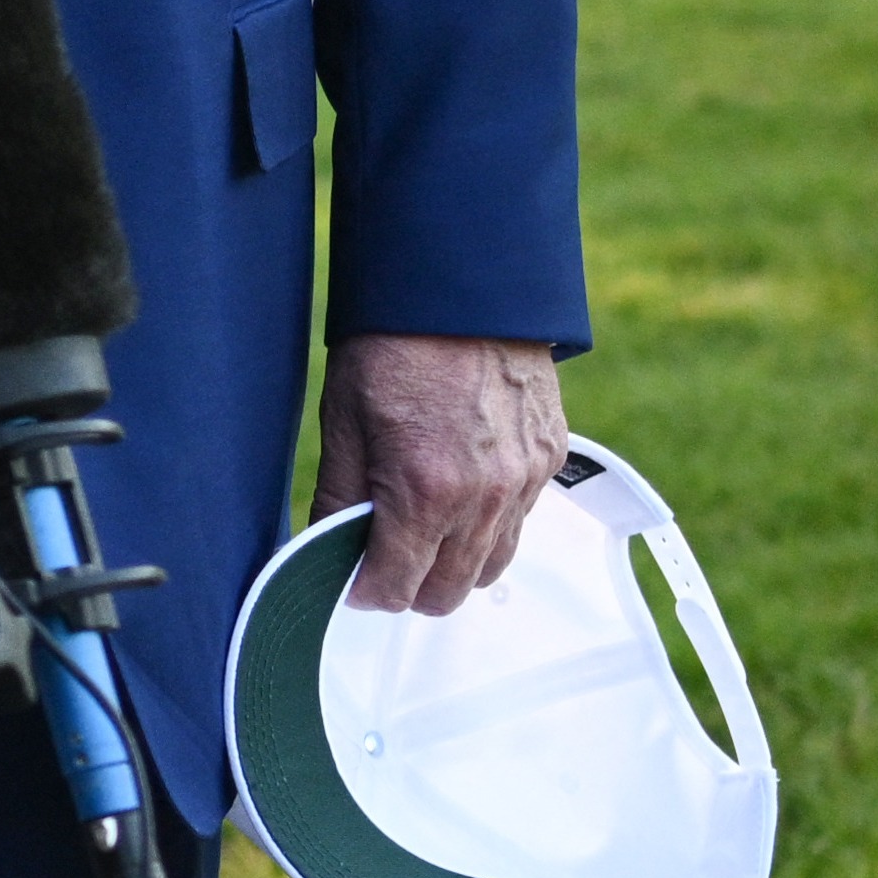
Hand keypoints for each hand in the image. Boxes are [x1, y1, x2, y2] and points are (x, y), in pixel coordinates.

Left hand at [326, 333, 571, 613]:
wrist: (463, 284)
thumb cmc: (394, 345)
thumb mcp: (344, 422)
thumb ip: (338, 500)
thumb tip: (328, 553)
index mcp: (424, 491)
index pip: (396, 587)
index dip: (366, 592)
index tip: (352, 580)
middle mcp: (483, 496)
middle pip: (447, 593)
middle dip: (409, 588)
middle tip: (383, 561)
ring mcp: (524, 480)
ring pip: (490, 567)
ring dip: (453, 565)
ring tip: (422, 534)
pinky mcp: (548, 458)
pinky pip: (520, 523)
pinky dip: (488, 527)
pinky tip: (460, 497)